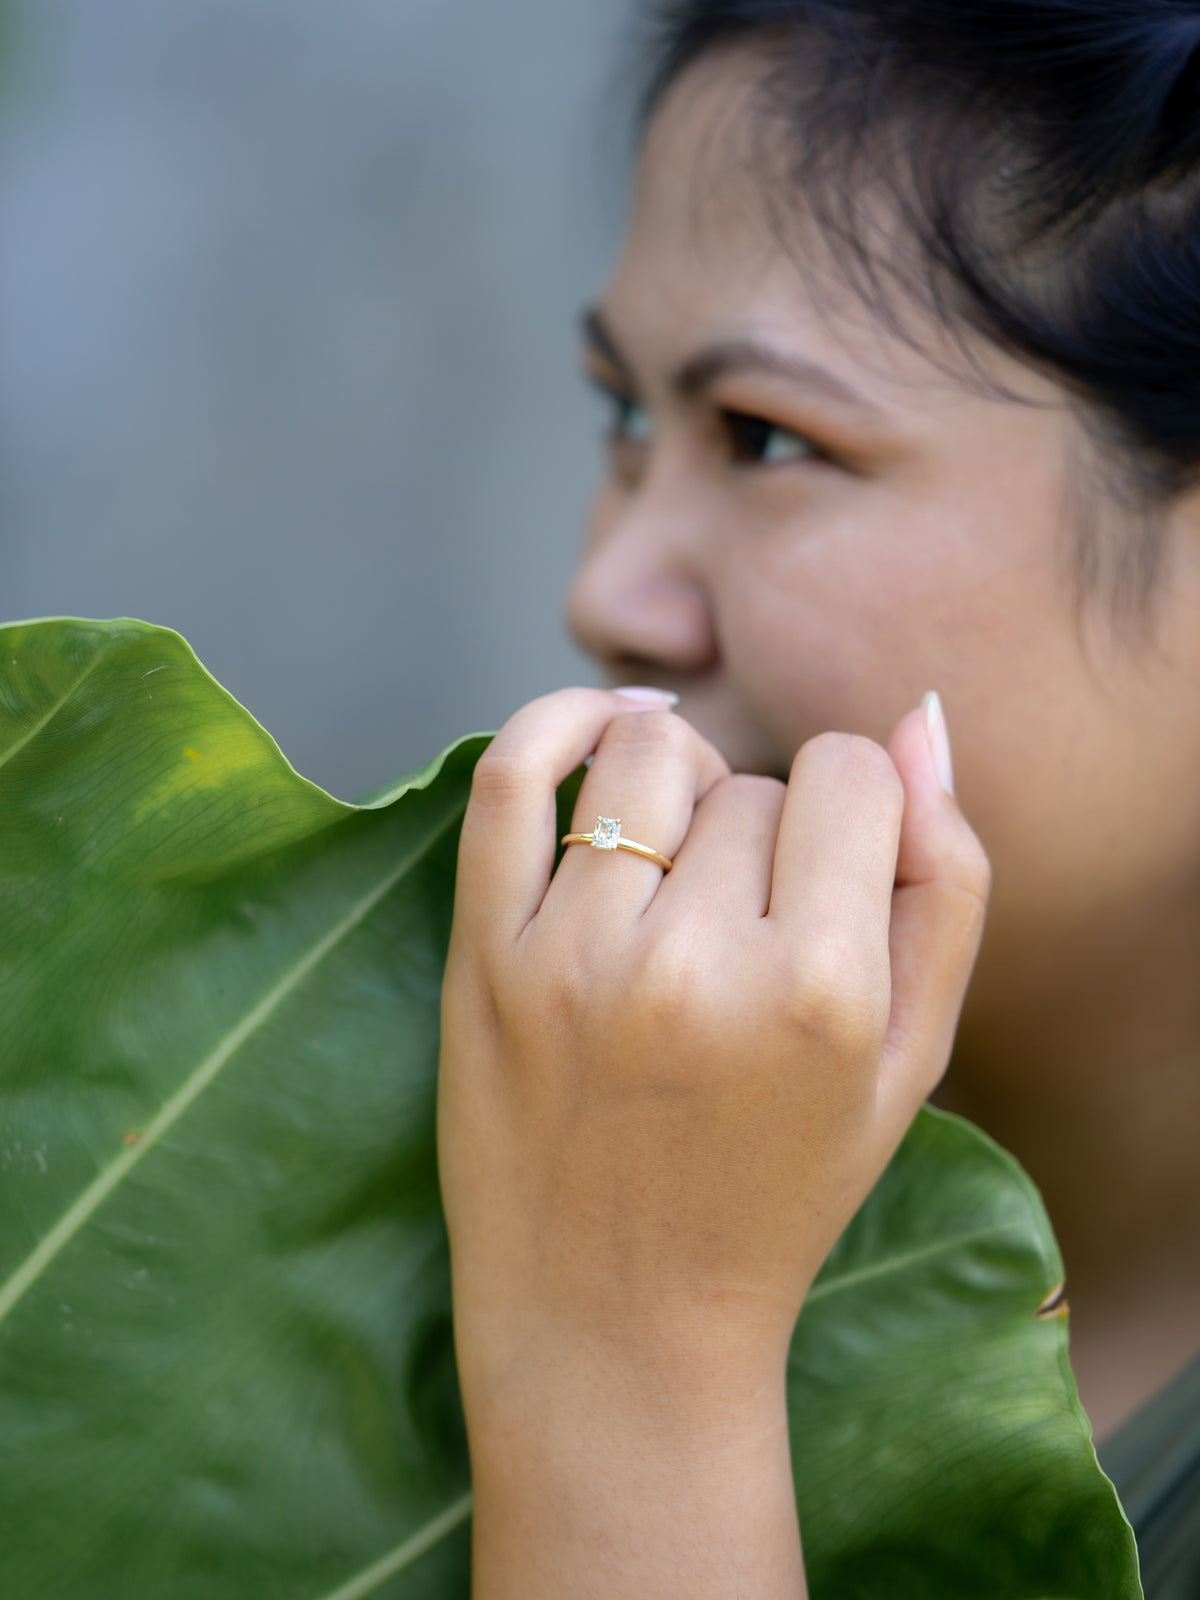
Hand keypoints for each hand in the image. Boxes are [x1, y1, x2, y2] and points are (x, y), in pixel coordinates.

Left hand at [437, 687, 989, 1594]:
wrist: (618, 1319)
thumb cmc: (779, 1192)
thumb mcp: (908, 1063)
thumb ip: (944, 888)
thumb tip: (920, 724)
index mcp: (820, 994)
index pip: (850, 777)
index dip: (853, 814)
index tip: (832, 877)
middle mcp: (692, 966)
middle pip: (751, 784)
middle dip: (765, 839)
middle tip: (746, 938)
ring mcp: (573, 957)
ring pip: (647, 755)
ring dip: (681, 785)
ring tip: (681, 861)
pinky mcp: (485, 958)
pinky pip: (511, 772)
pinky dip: (561, 721)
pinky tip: (603, 729)